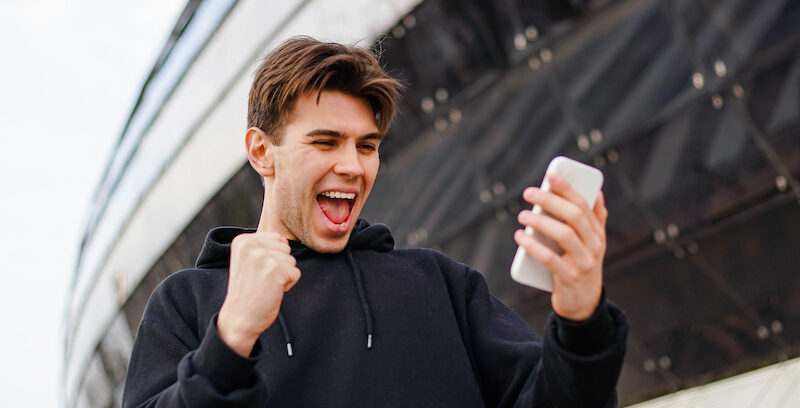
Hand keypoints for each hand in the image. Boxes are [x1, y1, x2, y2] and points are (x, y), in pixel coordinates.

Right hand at [217, 231, 300, 355]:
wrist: (240, 318)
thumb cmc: (247, 292)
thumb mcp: (249, 262)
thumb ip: (265, 247)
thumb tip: (285, 240)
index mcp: (242, 240)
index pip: (276, 239)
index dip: (272, 258)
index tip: (256, 272)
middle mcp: (250, 245)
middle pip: (286, 249)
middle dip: (279, 266)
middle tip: (261, 280)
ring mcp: (263, 257)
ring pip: (291, 261)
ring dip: (283, 276)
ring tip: (265, 285)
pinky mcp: (275, 270)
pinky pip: (296, 273)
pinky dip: (288, 285)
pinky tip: (271, 292)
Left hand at [514, 174, 606, 320]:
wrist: (583, 304)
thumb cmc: (582, 266)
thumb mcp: (592, 243)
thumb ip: (595, 219)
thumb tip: (597, 192)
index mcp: (597, 233)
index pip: (584, 204)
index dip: (568, 188)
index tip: (550, 175)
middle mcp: (595, 246)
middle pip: (574, 216)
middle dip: (550, 201)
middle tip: (528, 193)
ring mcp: (584, 263)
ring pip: (564, 235)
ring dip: (541, 222)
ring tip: (522, 216)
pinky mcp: (570, 279)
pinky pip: (551, 260)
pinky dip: (534, 247)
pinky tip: (521, 238)